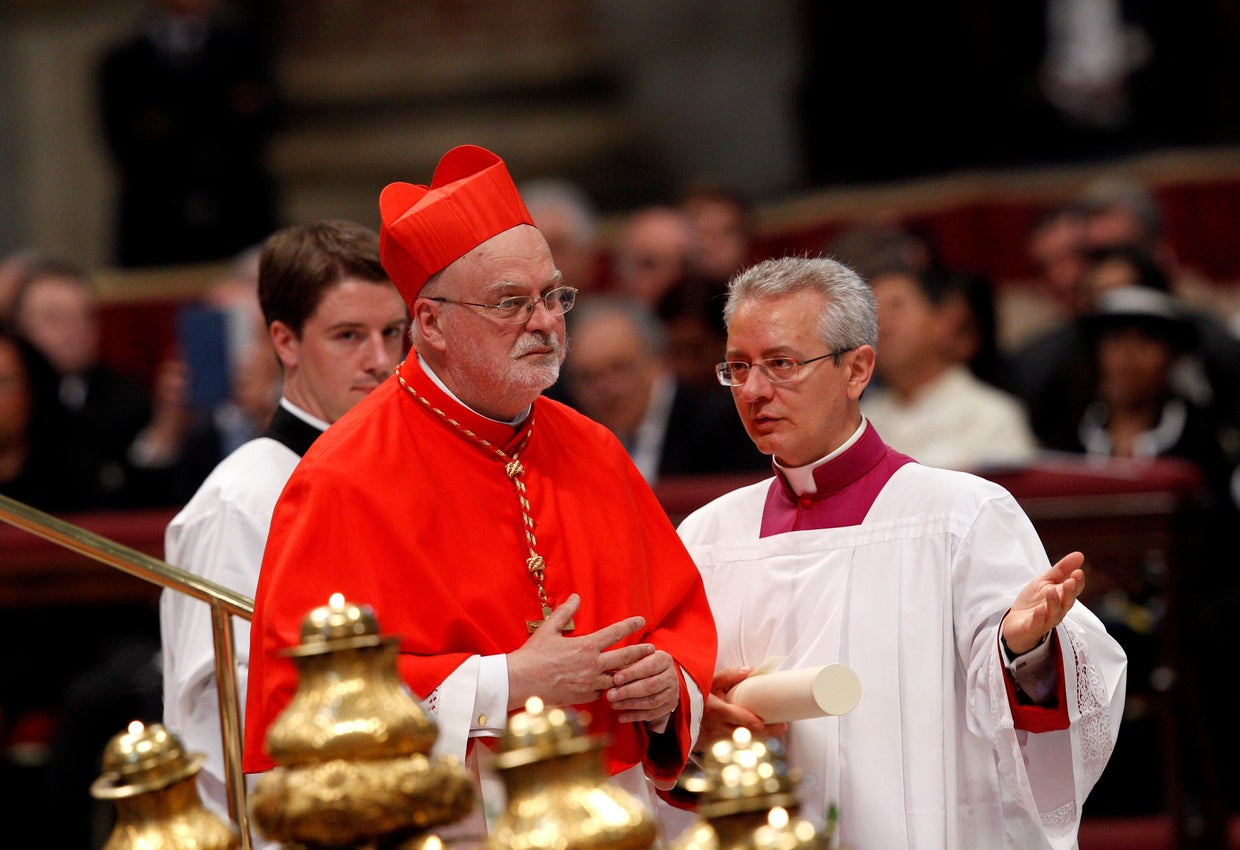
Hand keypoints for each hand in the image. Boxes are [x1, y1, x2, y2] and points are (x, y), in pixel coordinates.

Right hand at [507, 594, 650, 709]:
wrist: (522, 682)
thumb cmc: (533, 655)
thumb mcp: (548, 629)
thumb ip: (565, 612)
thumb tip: (575, 597)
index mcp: (587, 646)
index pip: (615, 632)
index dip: (630, 625)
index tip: (641, 620)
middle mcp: (593, 665)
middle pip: (625, 657)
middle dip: (641, 653)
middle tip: (652, 650)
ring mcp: (590, 683)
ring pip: (617, 678)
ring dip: (628, 673)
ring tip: (639, 671)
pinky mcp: (584, 697)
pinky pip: (602, 692)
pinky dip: (607, 688)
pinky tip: (611, 686)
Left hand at [607, 648, 678, 723]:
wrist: (660, 675)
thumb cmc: (643, 664)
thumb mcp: (637, 658)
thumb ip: (626, 663)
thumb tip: (609, 668)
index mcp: (664, 659)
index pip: (648, 667)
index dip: (631, 673)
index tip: (615, 679)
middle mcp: (671, 675)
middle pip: (650, 685)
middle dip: (628, 691)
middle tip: (610, 695)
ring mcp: (673, 692)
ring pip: (651, 701)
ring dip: (630, 704)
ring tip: (613, 705)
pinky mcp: (669, 705)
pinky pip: (652, 714)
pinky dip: (635, 716)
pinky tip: (621, 717)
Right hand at [696, 667, 788, 749]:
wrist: (676, 716)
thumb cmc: (693, 696)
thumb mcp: (708, 682)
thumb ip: (728, 676)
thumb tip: (751, 671)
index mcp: (714, 710)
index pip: (733, 716)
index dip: (747, 720)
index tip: (761, 723)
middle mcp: (715, 728)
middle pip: (745, 733)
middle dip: (766, 732)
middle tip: (782, 727)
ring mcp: (715, 741)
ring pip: (742, 742)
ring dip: (758, 737)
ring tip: (775, 730)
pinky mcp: (714, 749)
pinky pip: (733, 746)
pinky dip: (745, 741)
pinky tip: (756, 736)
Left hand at [1002, 551, 1085, 654]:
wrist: (1016, 623)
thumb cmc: (1034, 601)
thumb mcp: (1046, 581)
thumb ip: (1062, 569)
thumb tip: (1080, 555)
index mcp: (1062, 598)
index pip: (1073, 590)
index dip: (1077, 582)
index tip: (1078, 572)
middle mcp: (1057, 610)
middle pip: (1066, 602)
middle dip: (1069, 592)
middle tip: (1070, 582)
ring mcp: (1046, 620)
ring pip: (1054, 613)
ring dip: (1054, 602)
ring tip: (1051, 591)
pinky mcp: (1032, 628)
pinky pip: (1037, 624)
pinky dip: (1039, 618)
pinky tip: (1039, 610)